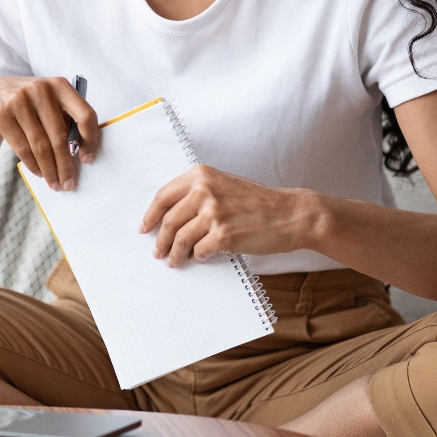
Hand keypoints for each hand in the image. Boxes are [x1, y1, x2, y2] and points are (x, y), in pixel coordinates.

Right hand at [0, 76, 97, 191]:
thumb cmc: (24, 103)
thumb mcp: (45, 100)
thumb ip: (64, 118)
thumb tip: (79, 154)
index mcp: (59, 85)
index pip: (85, 114)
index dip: (90, 140)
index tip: (87, 159)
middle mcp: (41, 89)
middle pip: (60, 136)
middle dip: (66, 165)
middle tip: (70, 184)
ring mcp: (19, 100)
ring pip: (40, 145)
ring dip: (50, 170)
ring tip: (55, 184)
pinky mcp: (1, 114)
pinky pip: (22, 147)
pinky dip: (33, 164)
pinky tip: (38, 173)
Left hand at [139, 164, 315, 266]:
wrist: (291, 214)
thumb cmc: (259, 202)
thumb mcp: (225, 185)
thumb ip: (198, 193)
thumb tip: (170, 215)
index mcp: (201, 175)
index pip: (164, 196)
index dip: (150, 215)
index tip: (144, 228)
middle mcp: (204, 190)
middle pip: (168, 220)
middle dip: (160, 240)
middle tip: (157, 252)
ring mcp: (213, 213)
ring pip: (180, 239)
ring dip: (174, 254)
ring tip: (174, 261)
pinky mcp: (223, 235)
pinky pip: (198, 251)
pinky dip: (196, 257)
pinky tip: (198, 258)